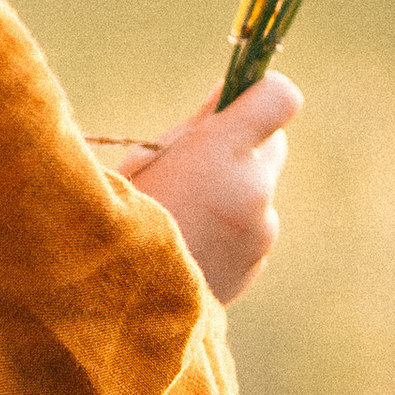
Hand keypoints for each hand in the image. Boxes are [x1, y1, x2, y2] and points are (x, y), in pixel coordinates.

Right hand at [126, 72, 300, 304]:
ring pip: (258, 192)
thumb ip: (199, 125)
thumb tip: (230, 92)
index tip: (241, 100)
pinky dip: (230, 231)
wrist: (114, 302)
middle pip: (272, 145)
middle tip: (199, 160)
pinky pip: (251, 231)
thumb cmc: (119, 216)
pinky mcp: (256, 263)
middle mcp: (253, 190)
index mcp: (222, 151)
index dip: (264, 94)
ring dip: (233, 193)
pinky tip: (189, 245)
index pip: (280, 99)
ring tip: (182, 216)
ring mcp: (260, 231)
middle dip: (243, 147)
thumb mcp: (147, 156)